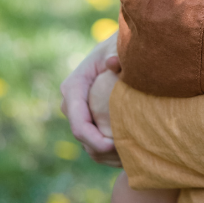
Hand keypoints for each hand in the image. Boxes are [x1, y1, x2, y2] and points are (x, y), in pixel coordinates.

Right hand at [60, 33, 122, 166]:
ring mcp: (80, 113)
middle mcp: (72, 103)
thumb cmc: (121, 44)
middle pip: (83, 137)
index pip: (78, 122)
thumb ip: (117, 54)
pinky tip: (129, 155)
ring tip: (131, 158)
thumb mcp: (119, 45)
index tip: (113, 145)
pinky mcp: (90, 118)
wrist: (120, 45)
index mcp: (74, 87)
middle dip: (103, 150)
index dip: (93, 139)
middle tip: (128, 157)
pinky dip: (110, 152)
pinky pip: (95, 143)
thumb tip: (112, 63)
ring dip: (107, 155)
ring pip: (88, 144)